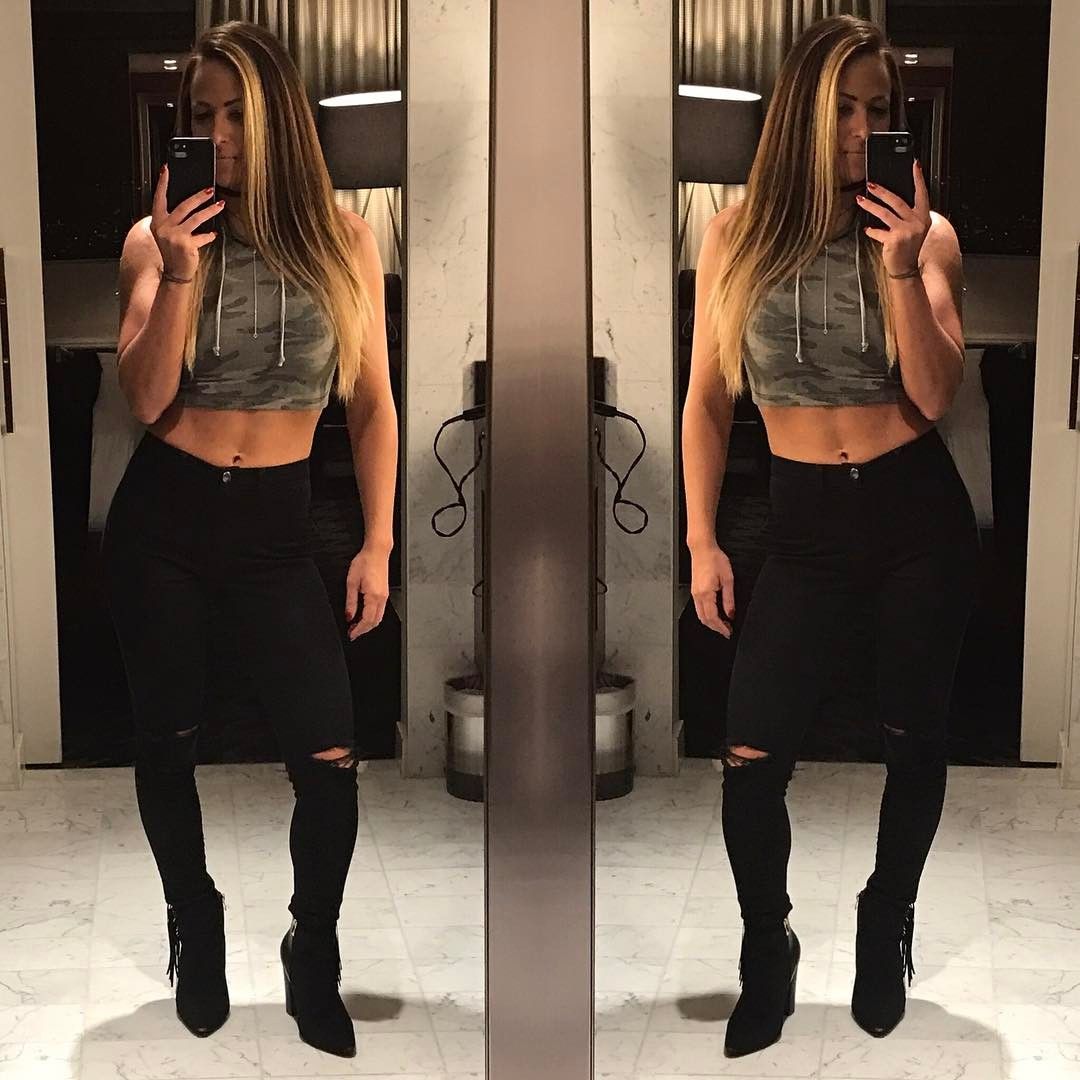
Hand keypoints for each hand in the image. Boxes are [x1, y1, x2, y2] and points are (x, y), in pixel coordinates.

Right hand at [150, 165, 224, 280]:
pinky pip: (202, 236)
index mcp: (157, 221)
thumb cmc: (171, 252)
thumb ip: (172, 220)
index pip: (159, 198)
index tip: (166, 169)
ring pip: (196, 218)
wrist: (174, 272)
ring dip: (210, 210)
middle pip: (184, 206)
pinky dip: (209, 235)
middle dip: (198, 196)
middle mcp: (165, 227)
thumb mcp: (165, 234)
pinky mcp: (187, 244)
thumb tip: (188, 206)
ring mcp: (176, 236)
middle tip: (210, 190)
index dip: (162, 183)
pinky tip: (213, 233)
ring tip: (220, 205)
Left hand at [344, 544, 389, 639]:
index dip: (358, 630)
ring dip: (368, 624)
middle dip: (363, 630)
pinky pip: (380, 611)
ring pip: (378, 618)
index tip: (351, 634)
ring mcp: (385, 596)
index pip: (367, 620)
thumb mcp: (351, 582)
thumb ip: (350, 602)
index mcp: (373, 596)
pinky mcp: (384, 593)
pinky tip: (363, 616)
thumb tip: (349, 616)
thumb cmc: (365, 562)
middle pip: (375, 622)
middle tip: (352, 632)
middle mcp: (382, 598)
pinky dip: (372, 617)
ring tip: (356, 625)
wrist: (376, 552)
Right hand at [690, 542, 735, 637]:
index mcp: (706, 593)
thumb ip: (729, 599)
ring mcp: (694, 593)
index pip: (713, 617)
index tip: (729, 632)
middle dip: (716, 628)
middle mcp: (698, 595)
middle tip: (727, 630)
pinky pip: (699, 608)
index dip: (721, 627)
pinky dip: (707, 615)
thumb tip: (731, 613)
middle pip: (704, 619)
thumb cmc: (714, 559)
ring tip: (723, 623)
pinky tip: (716, 613)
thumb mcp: (728, 579)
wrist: (702, 549)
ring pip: (700, 615)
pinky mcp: (695, 591)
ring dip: (711, 622)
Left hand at [857, 159, 931, 276]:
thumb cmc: (910, 248)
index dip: (918, 178)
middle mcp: (916, 222)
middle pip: (897, 201)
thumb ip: (909, 216)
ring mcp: (905, 231)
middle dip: (882, 191)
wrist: (907, 268)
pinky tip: (867, 229)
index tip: (915, 164)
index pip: (922, 193)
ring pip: (884, 213)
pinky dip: (871, 230)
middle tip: (871, 184)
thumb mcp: (916, 229)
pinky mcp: (894, 240)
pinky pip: (878, 231)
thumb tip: (893, 202)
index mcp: (923, 216)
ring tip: (860, 200)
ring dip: (870, 205)